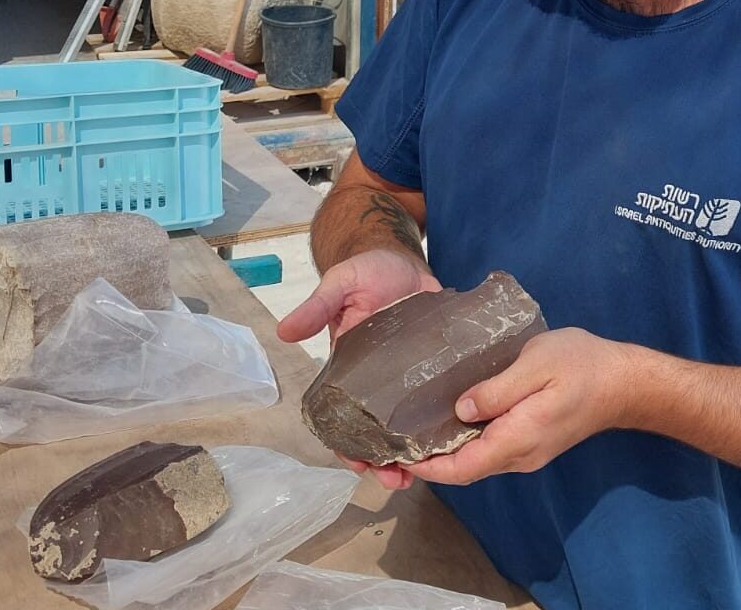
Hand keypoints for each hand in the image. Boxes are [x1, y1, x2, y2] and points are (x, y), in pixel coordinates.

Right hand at [278, 248, 439, 489]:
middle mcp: (380, 381)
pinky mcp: (438, 366)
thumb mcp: (340, 285)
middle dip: (386, 459)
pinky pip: (440, 399)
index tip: (357, 465)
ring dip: (416, 448)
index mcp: (351, 369)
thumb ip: (317, 307)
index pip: (344, 417)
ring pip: (412, 423)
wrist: (404, 259)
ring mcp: (410, 377)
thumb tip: (284, 331)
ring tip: (426, 470)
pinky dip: (445, 421)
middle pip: (380, 430)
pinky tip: (457, 438)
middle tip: (398, 480)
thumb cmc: (367, 272)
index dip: (347, 445)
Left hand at [406, 328, 640, 485]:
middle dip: (429, 460)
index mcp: (517, 439)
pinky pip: (489, 449)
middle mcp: (519, 456)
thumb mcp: (536, 365)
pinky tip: (450, 417)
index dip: (426, 468)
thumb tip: (459, 411)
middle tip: (393, 437)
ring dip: (446, 451)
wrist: (624, 381)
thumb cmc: (582, 366)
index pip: (462, 469)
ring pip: (476, 460)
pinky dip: (465, 441)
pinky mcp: (532, 443)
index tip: (394, 455)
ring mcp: (527, 453)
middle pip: (465, 469)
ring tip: (414, 425)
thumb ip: (497, 390)